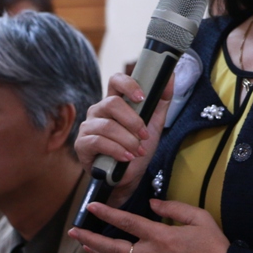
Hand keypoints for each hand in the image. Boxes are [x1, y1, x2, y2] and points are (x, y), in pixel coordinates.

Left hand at [68, 199, 228, 252]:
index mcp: (160, 236)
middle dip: (89, 238)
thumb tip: (153, 204)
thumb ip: (174, 207)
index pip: (126, 222)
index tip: (91, 206)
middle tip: (73, 231)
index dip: (106, 212)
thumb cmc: (213, 246)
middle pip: (111, 247)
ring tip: (85, 245)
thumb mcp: (199, 218)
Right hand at [74, 73, 173, 205]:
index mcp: (115, 102)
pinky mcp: (82, 144)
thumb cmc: (139, 147)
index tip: (142, 97)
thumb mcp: (154, 123)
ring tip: (138, 151)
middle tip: (144, 135)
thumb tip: (170, 76)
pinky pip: (98, 142)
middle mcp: (99, 110)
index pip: (116, 80)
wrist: (129, 176)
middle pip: (112, 103)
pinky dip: (116, 150)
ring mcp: (89, 126)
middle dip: (133, 121)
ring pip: (107, 126)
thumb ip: (161, 100)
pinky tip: (126, 157)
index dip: (128, 85)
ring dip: (128, 140)